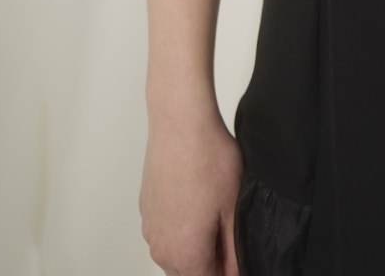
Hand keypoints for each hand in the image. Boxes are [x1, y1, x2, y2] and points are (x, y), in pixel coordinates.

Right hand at [139, 102, 243, 275]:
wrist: (180, 123)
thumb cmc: (209, 158)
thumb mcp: (234, 209)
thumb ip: (235, 252)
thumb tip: (235, 272)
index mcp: (185, 255)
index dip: (230, 270)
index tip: (238, 252)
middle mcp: (161, 248)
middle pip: (191, 272)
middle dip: (212, 261)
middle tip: (231, 232)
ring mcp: (150, 229)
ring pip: (176, 254)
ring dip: (196, 246)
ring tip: (215, 212)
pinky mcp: (146, 210)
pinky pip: (166, 232)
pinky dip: (181, 227)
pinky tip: (198, 199)